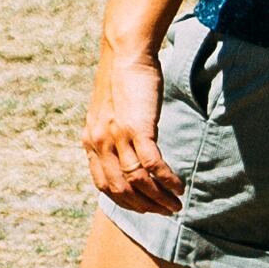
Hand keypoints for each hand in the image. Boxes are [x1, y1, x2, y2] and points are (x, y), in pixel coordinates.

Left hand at [94, 41, 185, 213]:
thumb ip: (112, 138)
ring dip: (159, 198)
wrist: (124, 55)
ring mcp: (116, 136)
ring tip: (176, 204)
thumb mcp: (109, 116)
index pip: (103, 185)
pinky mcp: (137, 128)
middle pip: (120, 189)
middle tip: (166, 211)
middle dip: (145, 206)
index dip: (126, 202)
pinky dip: (167, 181)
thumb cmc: (121, 84)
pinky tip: (178, 187)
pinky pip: (152, 165)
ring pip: (137, 181)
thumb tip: (125, 158)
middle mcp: (99, 142)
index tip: (145, 208)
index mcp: (90, 142)